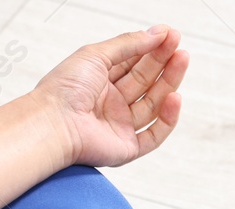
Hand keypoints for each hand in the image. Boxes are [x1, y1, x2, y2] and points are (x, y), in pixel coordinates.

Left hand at [31, 26, 188, 169]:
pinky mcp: (128, 148)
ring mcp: (120, 125)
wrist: (53, 123)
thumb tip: (156, 34)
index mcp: (101, 81)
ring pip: (153, 104)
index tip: (170, 35)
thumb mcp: (96, 54)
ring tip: (181, 61)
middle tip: (179, 47)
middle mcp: (112, 103)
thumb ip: (128, 44)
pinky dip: (167, 118)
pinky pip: (154, 134)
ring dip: (169, 83)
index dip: (152, 49)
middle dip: (164, 63)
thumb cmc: (64, 89)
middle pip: (146, 82)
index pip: (133, 63)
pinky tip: (174, 98)